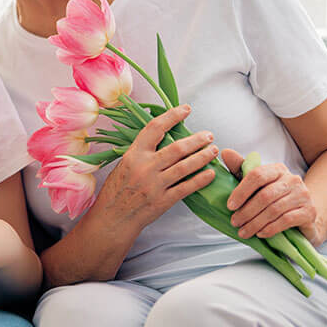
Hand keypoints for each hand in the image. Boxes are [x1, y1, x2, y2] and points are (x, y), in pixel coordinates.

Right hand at [94, 104, 217, 232]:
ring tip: (213, 151)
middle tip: (209, 136)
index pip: (155, 128)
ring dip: (203, 157)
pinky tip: (211, 173)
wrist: (113, 217)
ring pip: (185, 167)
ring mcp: (155, 185)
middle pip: (177, 148)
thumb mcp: (124, 164)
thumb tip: (165, 137)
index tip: (186, 110)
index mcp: (133, 154)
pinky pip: (187, 188)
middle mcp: (145, 167)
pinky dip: (201, 180)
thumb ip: (142, 152)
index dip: (172, 116)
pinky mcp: (163, 201)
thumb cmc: (118, 189)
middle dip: (197, 140)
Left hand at [222, 149, 319, 242]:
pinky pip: (286, 220)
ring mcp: (303, 195)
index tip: (229, 206)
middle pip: (265, 195)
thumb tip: (224, 152)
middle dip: (246, 211)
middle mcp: (292, 179)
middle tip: (234, 222)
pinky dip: (270, 228)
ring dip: (255, 223)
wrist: (303, 214)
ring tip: (243, 231)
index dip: (241, 191)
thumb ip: (240, 168)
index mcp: (277, 169)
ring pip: (274, 210)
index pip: (257, 175)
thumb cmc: (274, 197)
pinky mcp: (309, 212)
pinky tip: (260, 233)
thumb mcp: (256, 183)